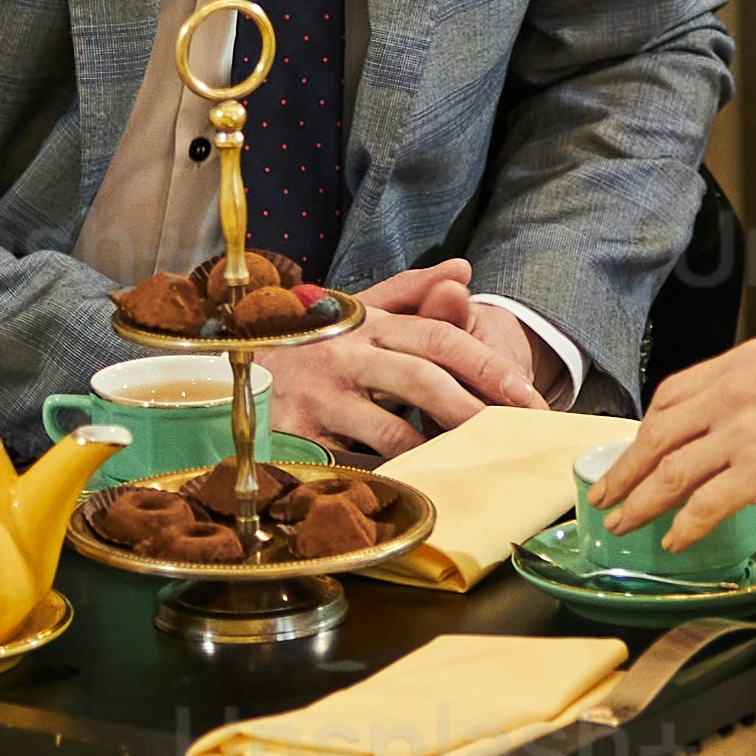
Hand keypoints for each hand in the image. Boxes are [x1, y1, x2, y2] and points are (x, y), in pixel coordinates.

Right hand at [265, 263, 555, 458]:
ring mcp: (320, 397)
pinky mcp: (298, 435)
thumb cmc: (309, 342)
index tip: (527, 396)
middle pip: (422, 381)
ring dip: (437, 450)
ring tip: (473, 464)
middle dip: (474, 410)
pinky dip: (387, 478)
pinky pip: (354, 465)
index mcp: (368, 323)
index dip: (487, 366)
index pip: (439, 338)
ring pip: (391, 431)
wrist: (228, 365)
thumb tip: (464, 270)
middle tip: (514, 435)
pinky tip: (417, 486)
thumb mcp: (355, 309)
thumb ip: (411, 290)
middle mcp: (346, 355)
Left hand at [596, 330, 755, 549]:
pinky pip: (702, 505)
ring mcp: (742, 432)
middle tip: (607, 491)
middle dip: (626, 468)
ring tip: (623, 523)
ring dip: (639, 503)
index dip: (649, 427)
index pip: (675, 393)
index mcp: (747, 362)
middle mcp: (735, 391)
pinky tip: (675, 540)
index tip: (638, 446)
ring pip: (669, 472)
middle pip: (658, 433)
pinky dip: (682, 526)